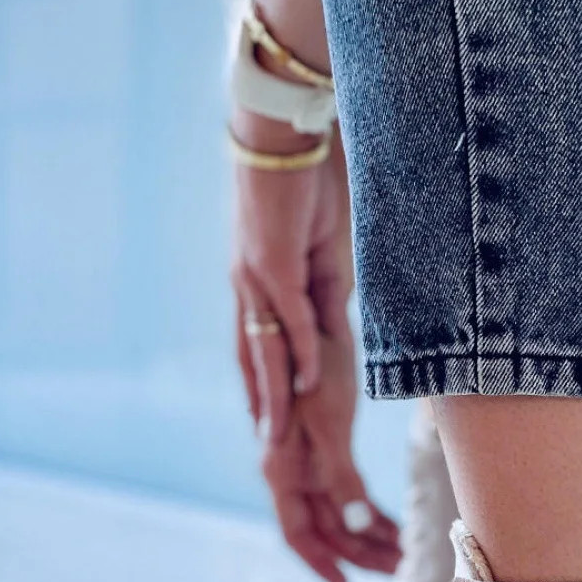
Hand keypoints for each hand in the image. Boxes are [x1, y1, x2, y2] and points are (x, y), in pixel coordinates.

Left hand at [231, 116, 351, 443]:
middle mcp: (248, 288)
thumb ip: (325, 295)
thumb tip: (333, 331)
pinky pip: (290, 318)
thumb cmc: (302, 181)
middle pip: (253, 360)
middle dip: (261, 407)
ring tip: (278, 439)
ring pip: (265, 350)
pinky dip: (300, 353)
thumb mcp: (322, 250)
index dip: (262, 388)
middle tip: (270, 452)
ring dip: (273, 397)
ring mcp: (256, 278)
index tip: (269, 426)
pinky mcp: (271, 263)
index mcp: (257, 284)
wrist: (279, 130)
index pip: (256, 348)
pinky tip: (309, 385)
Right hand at [260, 330, 401, 581]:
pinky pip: (348, 492)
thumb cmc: (314, 369)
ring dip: (370, 535)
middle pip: (327, 529)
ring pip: (341, 514)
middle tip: (401, 571)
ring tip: (406, 553)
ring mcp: (308, 462)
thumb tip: (357, 526)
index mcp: (283, 470)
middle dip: (362, 553)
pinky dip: (370, 511)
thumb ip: (341, 477)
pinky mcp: (326, 447)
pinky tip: (395, 524)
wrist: (313, 322)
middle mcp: (292, 472)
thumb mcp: (330, 425)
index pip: (299, 533)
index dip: (321, 563)